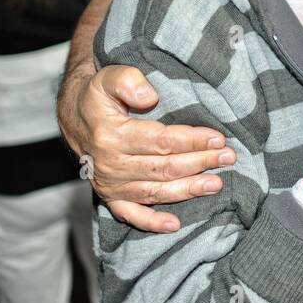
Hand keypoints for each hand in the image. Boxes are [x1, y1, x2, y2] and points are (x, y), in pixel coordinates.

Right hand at [58, 61, 233, 233]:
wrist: (74, 118)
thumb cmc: (97, 96)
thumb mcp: (107, 77)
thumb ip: (127, 80)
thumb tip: (149, 96)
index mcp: (111, 135)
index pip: (160, 141)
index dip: (191, 141)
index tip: (217, 138)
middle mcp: (110, 164)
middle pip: (163, 167)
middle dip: (199, 163)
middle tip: (228, 158)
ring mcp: (110, 185)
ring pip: (155, 191)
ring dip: (188, 189)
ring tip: (216, 184)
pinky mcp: (110, 197)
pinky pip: (131, 215)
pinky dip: (152, 222)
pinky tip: (175, 225)